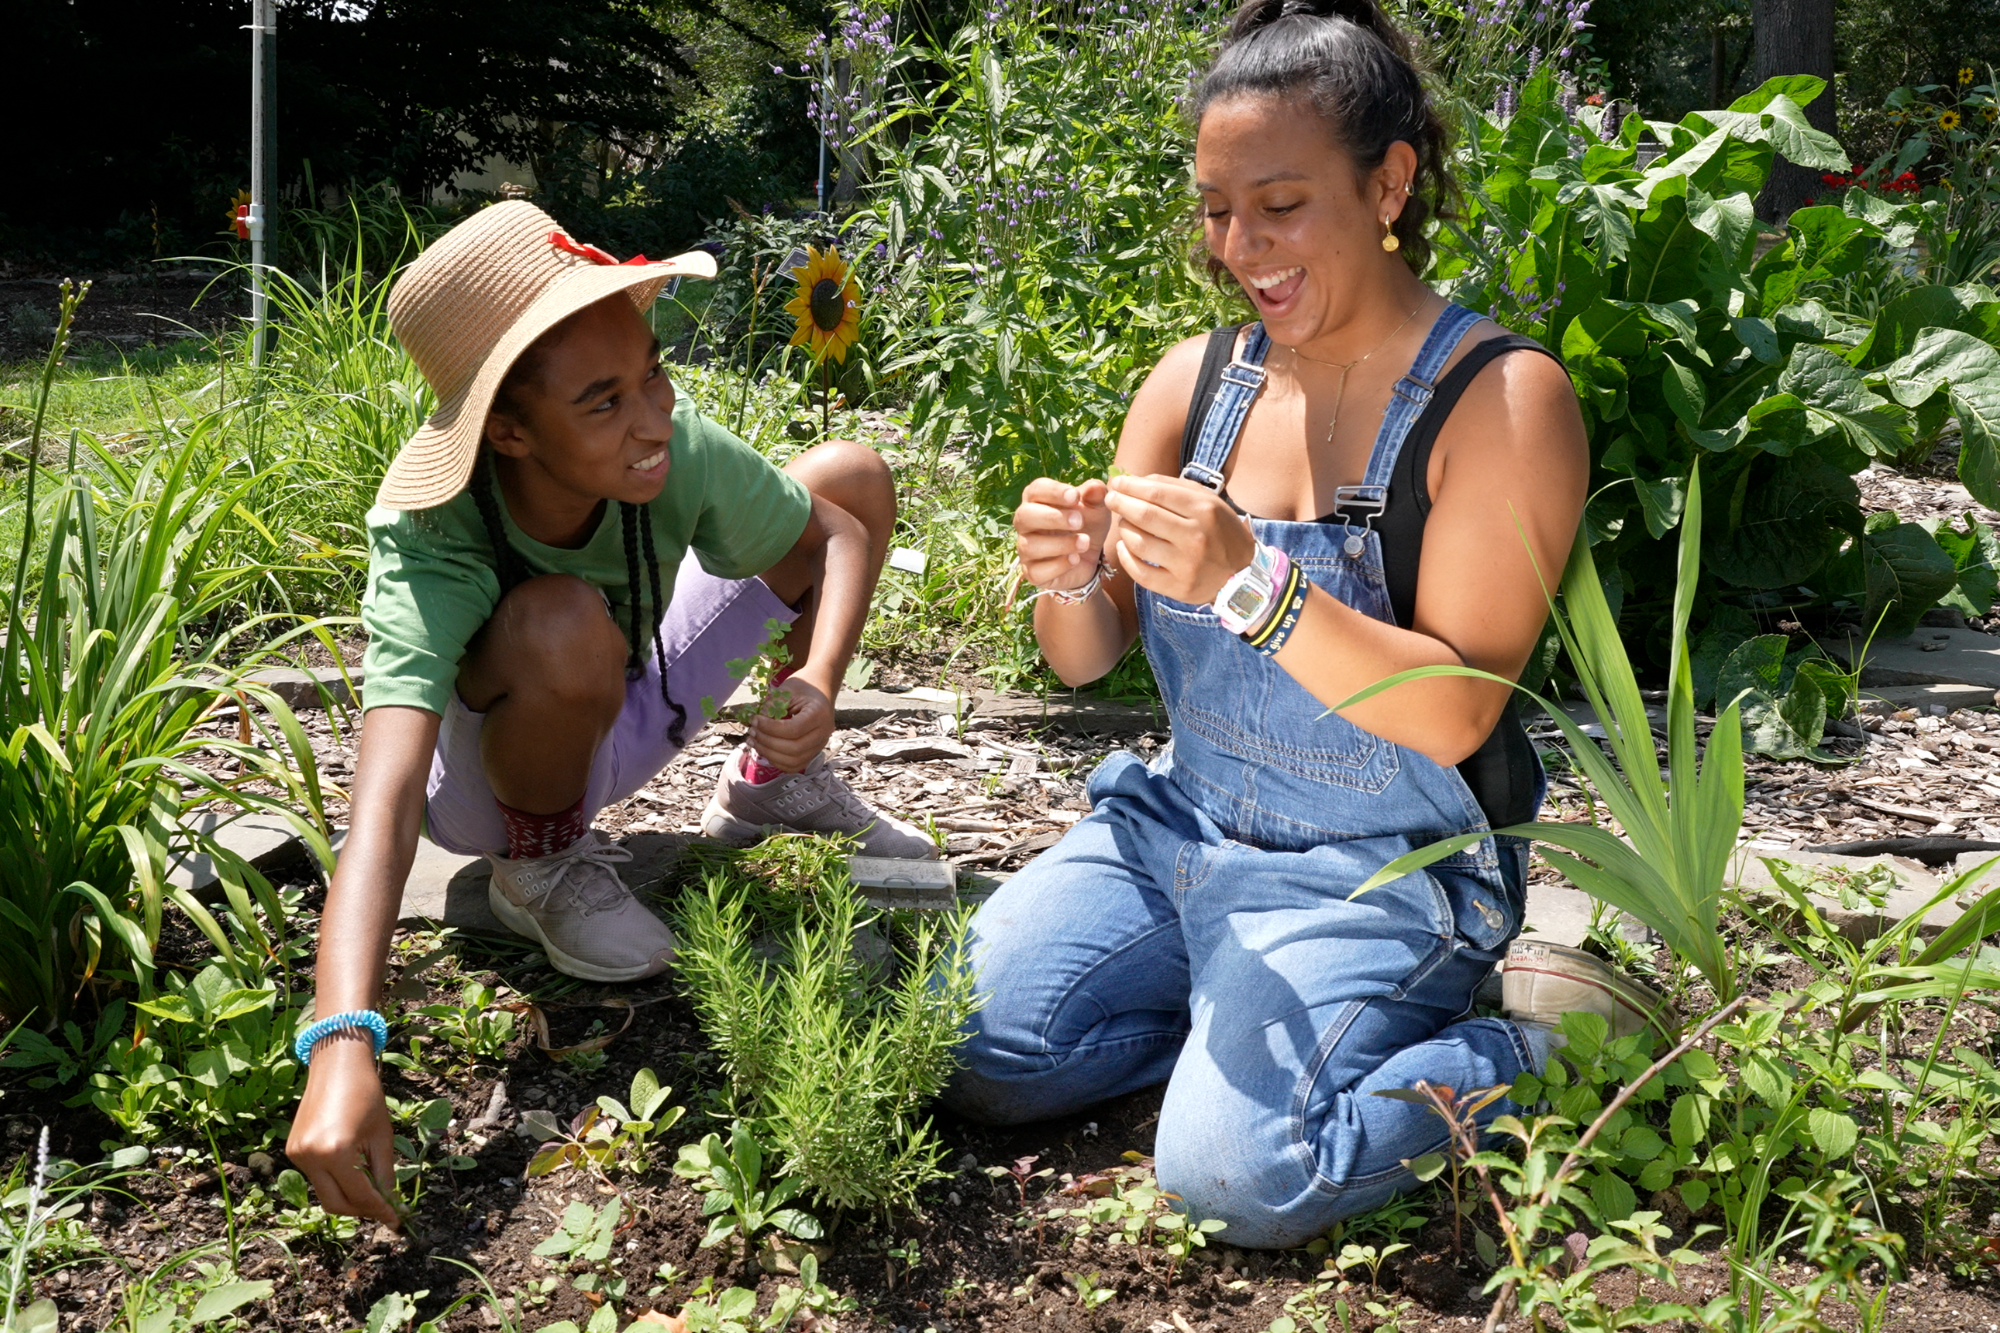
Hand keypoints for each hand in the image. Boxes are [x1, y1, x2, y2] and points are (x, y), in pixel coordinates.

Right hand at [285, 1035, 400, 1228]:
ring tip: (369, 1183)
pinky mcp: (292, 1151)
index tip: (395, 1220)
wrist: (337, 1066)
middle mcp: (311, 1158)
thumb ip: (384, 1174)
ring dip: (348, 1195)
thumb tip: (389, 1204)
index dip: (380, 1210)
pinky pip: (316, 1177)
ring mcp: (297, 1155)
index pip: (360, 1195)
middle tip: (382, 1209)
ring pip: (325, 1193)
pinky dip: (335, 1180)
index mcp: (337, 1152)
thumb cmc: (367, 1096)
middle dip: (361, 1210)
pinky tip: (350, 1166)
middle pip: (336, 1204)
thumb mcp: (382, 1136)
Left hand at [749, 673, 834, 771]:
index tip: (755, 720)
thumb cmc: (803, 686)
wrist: (821, 689)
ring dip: (769, 754)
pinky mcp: (813, 753)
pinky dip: (777, 761)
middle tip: (752, 731)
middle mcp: (823, 733)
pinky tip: (764, 749)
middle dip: (767, 742)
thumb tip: (755, 725)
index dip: (770, 728)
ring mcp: (819, 745)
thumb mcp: (787, 690)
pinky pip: (794, 765)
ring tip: (753, 741)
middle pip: (794, 749)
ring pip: (794, 761)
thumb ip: (772, 706)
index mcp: (819, 714)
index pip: (793, 730)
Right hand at [1014, 477, 1113, 591]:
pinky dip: (1058, 566)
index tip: (1075, 496)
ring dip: (1060, 544)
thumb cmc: (1087, 524)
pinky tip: (1076, 559)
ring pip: (1029, 546)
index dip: (1053, 492)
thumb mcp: (1097, 508)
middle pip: (1024, 516)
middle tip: (1079, 521)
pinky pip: (1036, 571)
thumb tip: (1095, 487)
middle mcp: (1026, 524)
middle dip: (1052, 517)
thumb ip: (1096, 496)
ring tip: (1084, 542)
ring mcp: (1026, 549)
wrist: (1090, 557)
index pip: (1035, 490)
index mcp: (1037, 500)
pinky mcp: (1032, 572)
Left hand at [1102, 474, 1257, 605]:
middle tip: (1110, 499)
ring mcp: (1187, 565)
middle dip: (1120, 503)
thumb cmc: (1219, 530)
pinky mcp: (1178, 588)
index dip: (1130, 485)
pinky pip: (1140, 572)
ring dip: (1123, 529)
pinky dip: (1125, 556)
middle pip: (1144, 515)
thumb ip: (1173, 487)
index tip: (1117, 482)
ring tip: (1123, 523)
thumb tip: (1135, 479)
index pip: (1157, 493)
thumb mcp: (1207, 501)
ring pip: (1138, 543)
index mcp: (1204, 510)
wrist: (1242, 574)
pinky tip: (1124, 545)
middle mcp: (1196, 537)